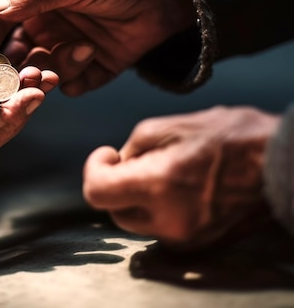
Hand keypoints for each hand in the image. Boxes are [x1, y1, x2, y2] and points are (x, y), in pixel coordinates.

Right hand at [0, 0, 196, 95]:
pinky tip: (89, 53)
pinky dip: (69, 72)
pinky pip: (60, 78)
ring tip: (47, 69)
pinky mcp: (75, 65)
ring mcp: (54, 38)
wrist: (170, 2)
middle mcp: (37, 9)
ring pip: (27, 62)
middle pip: (1, 30)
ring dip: (32, 68)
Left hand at [83, 106, 279, 248]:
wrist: (281, 162)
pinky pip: (161, 228)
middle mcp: (168, 220)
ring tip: (162, 170)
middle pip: (114, 210)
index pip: (96, 192)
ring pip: (136, 221)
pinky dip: (158, 209)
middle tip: (134, 160)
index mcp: (158, 185)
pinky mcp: (197, 244)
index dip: (94, 169)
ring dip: (136, 198)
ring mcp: (184, 237)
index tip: (107, 154)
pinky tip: (179, 186)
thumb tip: (120, 164)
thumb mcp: (169, 125)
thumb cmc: (230, 136)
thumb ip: (132, 147)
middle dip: (116, 184)